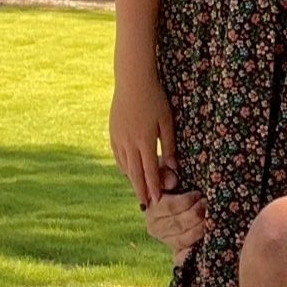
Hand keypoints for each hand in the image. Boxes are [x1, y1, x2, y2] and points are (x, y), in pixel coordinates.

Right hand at [109, 68, 175, 207]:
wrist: (132, 82)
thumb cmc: (154, 99)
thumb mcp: (167, 121)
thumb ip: (170, 145)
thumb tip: (173, 166)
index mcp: (145, 141)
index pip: (150, 171)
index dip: (153, 188)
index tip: (157, 201)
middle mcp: (129, 143)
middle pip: (135, 173)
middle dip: (141, 190)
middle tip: (145, 205)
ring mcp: (119, 138)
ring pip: (125, 166)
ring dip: (132, 179)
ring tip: (138, 190)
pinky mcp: (113, 133)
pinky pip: (118, 155)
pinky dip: (123, 166)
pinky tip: (127, 171)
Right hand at [145, 167, 204, 265]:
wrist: (170, 200)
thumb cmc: (170, 182)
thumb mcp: (165, 172)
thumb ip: (165, 174)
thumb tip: (172, 182)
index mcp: (150, 208)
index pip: (169, 207)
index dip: (186, 201)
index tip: (199, 195)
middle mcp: (154, 227)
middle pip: (178, 224)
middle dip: (196, 215)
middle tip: (208, 205)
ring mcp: (165, 239)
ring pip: (183, 239)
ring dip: (199, 230)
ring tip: (210, 219)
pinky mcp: (174, 250)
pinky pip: (181, 256)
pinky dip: (191, 253)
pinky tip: (202, 247)